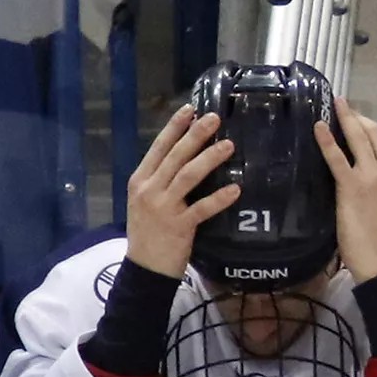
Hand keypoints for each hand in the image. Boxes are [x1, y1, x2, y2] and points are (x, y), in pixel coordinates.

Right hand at [125, 106, 237, 278]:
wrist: (144, 267)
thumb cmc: (149, 231)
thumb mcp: (146, 200)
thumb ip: (160, 179)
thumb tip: (184, 155)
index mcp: (140, 180)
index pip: (158, 148)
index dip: (174, 127)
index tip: (190, 109)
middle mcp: (149, 190)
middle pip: (175, 156)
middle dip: (195, 135)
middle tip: (214, 118)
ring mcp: (163, 208)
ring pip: (188, 177)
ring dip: (209, 159)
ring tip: (229, 145)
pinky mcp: (179, 226)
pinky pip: (202, 209)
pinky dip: (219, 198)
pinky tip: (236, 189)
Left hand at [316, 98, 376, 281]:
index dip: (372, 128)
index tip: (360, 120)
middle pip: (375, 134)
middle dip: (359, 117)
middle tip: (344, 107)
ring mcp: (371, 176)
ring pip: (359, 138)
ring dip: (346, 118)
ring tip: (335, 105)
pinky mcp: (351, 186)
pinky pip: (337, 157)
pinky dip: (327, 140)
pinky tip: (318, 127)